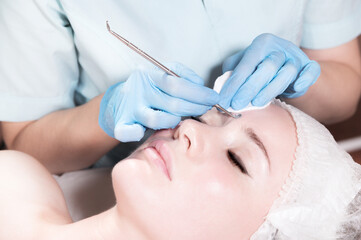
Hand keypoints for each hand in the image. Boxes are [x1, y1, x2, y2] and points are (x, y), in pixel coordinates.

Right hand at [99, 63, 219, 141]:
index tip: (213, 98)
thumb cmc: (148, 89)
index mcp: (148, 75)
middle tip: (206, 109)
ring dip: (173, 121)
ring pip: (154, 119)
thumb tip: (199, 83)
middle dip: (194, 108)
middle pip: (171, 103)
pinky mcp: (120, 123)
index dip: (198, 93)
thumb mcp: (162, 74)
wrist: (118, 101)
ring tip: (180, 120)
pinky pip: (127, 132)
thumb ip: (181, 75)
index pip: (176, 84)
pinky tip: (143, 131)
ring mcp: (129, 109)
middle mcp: (139, 91)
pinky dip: (136, 133)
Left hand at [220, 33, 320, 109]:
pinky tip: (297, 88)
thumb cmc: (258, 68)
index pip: (246, 65)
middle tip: (237, 105)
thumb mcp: (242, 66)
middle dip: (250, 88)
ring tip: (257, 103)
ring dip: (271, 89)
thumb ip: (231, 73)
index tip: (226, 100)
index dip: (235, 84)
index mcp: (261, 44)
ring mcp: (295, 56)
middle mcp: (279, 48)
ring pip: (287, 72)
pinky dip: (306, 79)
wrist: (283, 66)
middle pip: (266, 67)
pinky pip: (311, 71)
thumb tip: (220, 88)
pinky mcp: (308, 66)